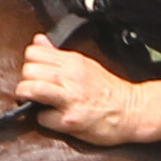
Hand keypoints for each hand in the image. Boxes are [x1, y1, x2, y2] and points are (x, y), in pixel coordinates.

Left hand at [19, 37, 148, 144]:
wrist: (133, 110)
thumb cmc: (110, 91)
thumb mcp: (85, 65)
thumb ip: (58, 55)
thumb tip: (38, 40)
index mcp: (72, 61)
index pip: (34, 52)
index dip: (30, 64)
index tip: (36, 74)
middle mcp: (70, 77)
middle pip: (28, 70)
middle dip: (27, 82)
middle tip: (34, 90)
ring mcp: (70, 98)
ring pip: (31, 89)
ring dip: (28, 97)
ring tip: (35, 102)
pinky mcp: (71, 120)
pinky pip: (42, 117)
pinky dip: (44, 119)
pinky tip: (53, 118)